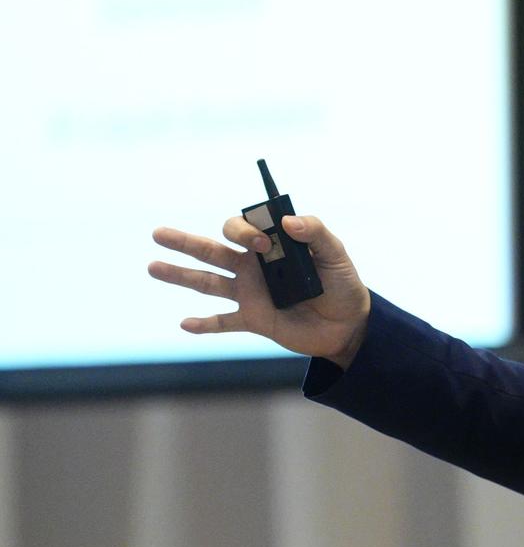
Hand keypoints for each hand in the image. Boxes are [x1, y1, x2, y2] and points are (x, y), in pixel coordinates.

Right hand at [148, 213, 372, 367]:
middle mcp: (253, 266)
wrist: (349, 325)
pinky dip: (205, 324)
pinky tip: (185, 323)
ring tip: (152, 266)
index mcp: (271, 246)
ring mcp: (250, 293)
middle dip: (185, 242)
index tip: (264, 242)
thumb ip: (317, 234)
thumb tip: (288, 221)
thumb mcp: (337, 256)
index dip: (246, 230)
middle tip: (159, 233)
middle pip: (212, 250)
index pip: (243, 227)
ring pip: (208, 282)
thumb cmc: (343, 284)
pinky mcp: (254, 320)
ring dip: (180, 275)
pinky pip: (224, 322)